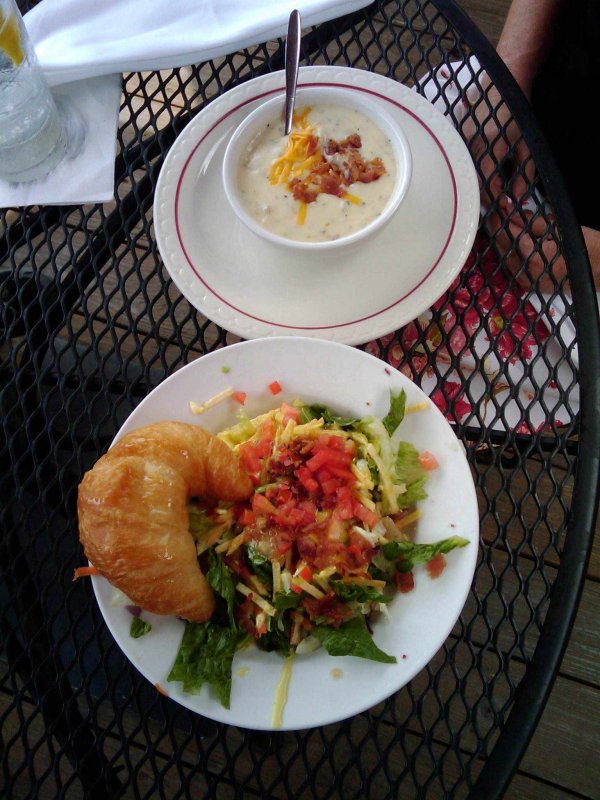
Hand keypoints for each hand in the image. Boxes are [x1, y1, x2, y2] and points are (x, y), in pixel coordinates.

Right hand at [461, 81, 534, 211]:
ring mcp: (463, 136)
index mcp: (493, 145)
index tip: (503, 208)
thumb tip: (518, 199)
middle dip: (485, 194)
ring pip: (467, 169)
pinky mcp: (459, 131)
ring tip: (492, 186)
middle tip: (497, 203)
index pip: (488, 183)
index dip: (495, 200)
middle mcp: (474, 142)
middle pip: (474, 179)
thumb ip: (523, 174)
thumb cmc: (520, 109)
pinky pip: (463, 156)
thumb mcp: (528, 144)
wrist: (507, 75)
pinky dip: (472, 167)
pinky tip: (482, 168)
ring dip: (479, 181)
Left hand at [488, 204, 599, 293]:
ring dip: (505, 238)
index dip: (499, 219)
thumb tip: (512, 216)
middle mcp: (524, 274)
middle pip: (501, 247)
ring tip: (511, 221)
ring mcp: (526, 282)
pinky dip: (513, 250)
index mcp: (530, 259)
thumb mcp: (558, 228)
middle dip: (500, 228)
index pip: (505, 236)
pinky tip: (517, 238)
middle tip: (503, 211)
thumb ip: (532, 223)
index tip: (499, 206)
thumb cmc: (586, 248)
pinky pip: (514, 264)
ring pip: (506, 256)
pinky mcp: (529, 284)